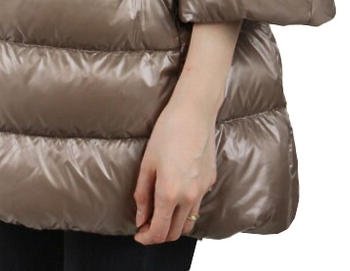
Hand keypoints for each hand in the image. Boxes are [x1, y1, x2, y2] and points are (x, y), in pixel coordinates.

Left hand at [133, 100, 216, 243]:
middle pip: (176, 233)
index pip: (159, 231)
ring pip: (189, 222)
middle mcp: (189, 196)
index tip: (138, 234)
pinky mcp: (210, 181)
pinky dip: (185, 208)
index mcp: (169, 192)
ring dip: (174, 225)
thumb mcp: (147, 163)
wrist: (194, 112)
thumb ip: (142, 194)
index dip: (147, 237)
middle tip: (147, 225)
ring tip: (161, 213)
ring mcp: (202, 190)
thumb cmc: (167, 132)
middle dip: (159, 234)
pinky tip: (176, 193)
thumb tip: (140, 218)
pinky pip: (197, 203)